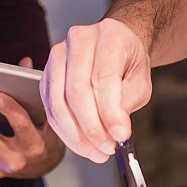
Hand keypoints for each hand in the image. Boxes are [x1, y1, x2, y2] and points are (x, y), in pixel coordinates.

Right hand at [42, 19, 151, 162]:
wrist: (114, 45)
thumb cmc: (128, 62)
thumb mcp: (140, 81)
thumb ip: (127, 103)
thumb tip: (115, 131)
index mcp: (108, 35)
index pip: (103, 78)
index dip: (110, 112)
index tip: (121, 136)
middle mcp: (78, 39)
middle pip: (76, 92)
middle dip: (92, 128)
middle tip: (108, 149)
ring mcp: (57, 55)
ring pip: (58, 103)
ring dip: (77, 135)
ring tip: (97, 151)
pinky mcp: (46, 73)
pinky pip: (50, 108)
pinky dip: (65, 131)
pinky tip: (82, 143)